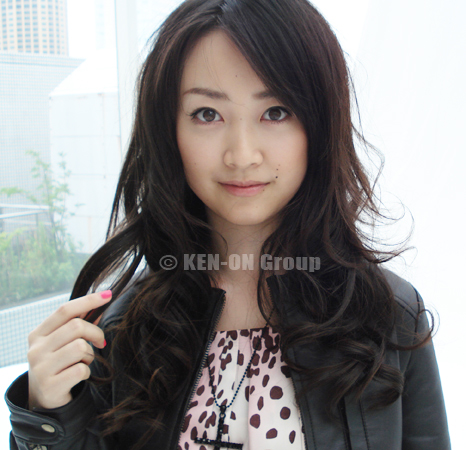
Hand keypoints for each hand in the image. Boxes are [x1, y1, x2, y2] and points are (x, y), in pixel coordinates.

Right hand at [27, 291, 111, 409]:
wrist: (44, 398)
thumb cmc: (59, 363)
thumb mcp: (62, 342)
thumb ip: (79, 323)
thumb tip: (101, 301)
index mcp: (39, 334)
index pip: (65, 310)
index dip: (88, 300)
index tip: (108, 295)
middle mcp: (36, 349)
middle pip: (76, 326)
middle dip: (95, 333)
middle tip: (100, 343)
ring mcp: (41, 368)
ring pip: (80, 347)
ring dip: (89, 355)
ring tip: (84, 361)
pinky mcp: (50, 385)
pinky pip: (81, 369)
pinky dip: (87, 371)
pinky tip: (79, 375)